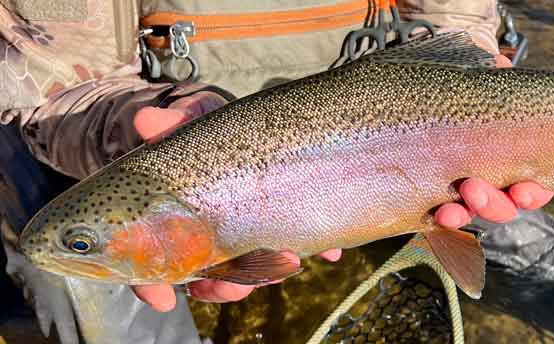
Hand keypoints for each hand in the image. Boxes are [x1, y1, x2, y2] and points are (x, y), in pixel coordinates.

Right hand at [129, 92, 342, 311]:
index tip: (162, 299)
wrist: (239, 120)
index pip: (154, 266)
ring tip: (288, 262)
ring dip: (267, 273)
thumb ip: (168, 124)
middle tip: (233, 285)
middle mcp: (210, 235)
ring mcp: (248, 232)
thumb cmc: (202, 126)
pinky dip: (317, 247)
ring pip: (252, 268)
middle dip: (223, 286)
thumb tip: (146, 120)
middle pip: (209, 275)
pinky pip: (299, 241)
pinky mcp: (284, 220)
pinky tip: (329, 252)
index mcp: (175, 222)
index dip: (152, 285)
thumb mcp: (186, 122)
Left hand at [431, 54, 553, 227]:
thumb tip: (498, 64)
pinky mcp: (447, 196)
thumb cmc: (486, 100)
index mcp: (523, 165)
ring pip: (474, 213)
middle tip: (473, 188)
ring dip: (463, 214)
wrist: (452, 105)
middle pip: (504, 207)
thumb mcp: (497, 90)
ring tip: (448, 210)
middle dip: (491, 204)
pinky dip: (443, 216)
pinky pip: (448, 212)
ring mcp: (474, 194)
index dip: (531, 194)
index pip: (535, 189)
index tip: (523, 191)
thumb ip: (501, 80)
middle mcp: (501, 185)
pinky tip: (435, 214)